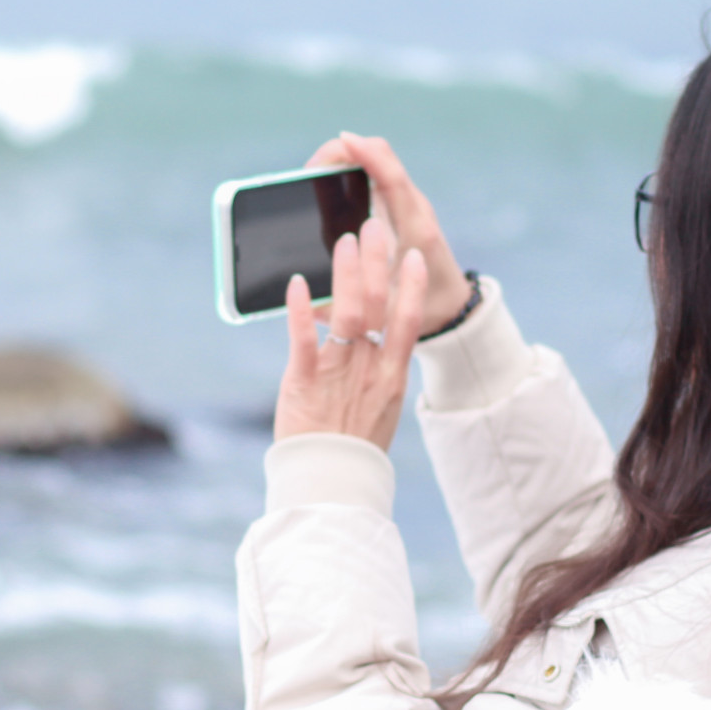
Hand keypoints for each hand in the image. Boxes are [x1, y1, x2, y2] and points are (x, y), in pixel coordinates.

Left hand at [274, 217, 428, 449]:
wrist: (330, 482)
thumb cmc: (352, 446)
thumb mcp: (378, 407)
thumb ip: (376, 370)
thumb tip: (372, 340)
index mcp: (390, 376)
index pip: (407, 322)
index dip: (411, 287)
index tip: (413, 256)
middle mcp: (368, 369)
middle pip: (377, 306)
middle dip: (377, 263)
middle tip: (375, 227)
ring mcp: (338, 373)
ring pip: (345, 314)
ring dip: (345, 273)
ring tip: (344, 242)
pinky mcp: (303, 382)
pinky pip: (303, 340)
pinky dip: (300, 310)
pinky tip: (297, 283)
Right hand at [305, 132, 469, 333]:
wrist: (454, 309)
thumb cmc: (423, 309)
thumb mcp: (388, 310)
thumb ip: (355, 304)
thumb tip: (312, 304)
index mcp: (415, 228)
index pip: (392, 177)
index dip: (367, 154)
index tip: (342, 140)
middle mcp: (415, 208)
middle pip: (383, 157)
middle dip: (345, 152)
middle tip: (310, 171)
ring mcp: (411, 204)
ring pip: (380, 162)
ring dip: (349, 158)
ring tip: (314, 175)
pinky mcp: (404, 208)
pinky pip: (379, 175)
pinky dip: (355, 168)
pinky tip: (331, 182)